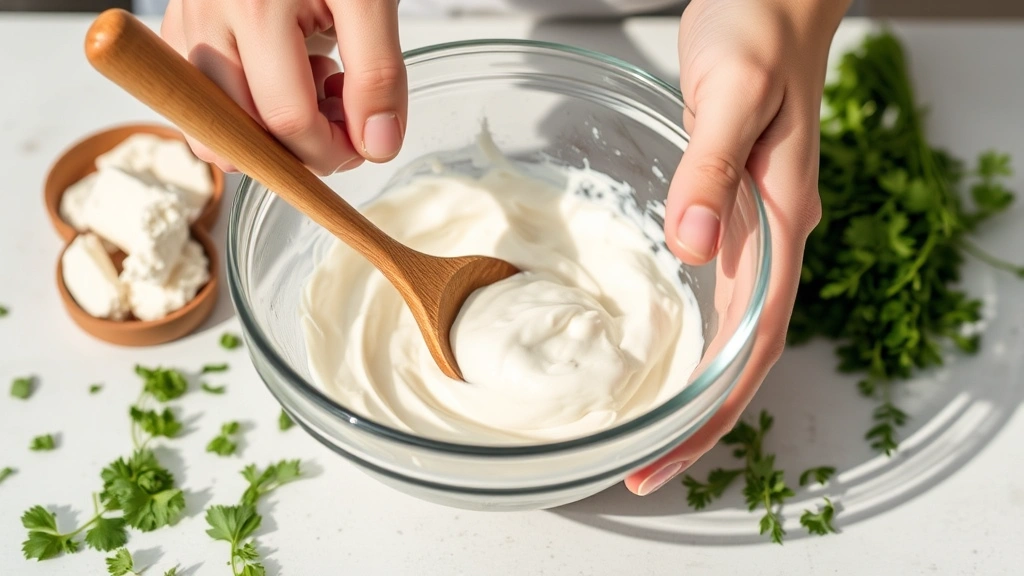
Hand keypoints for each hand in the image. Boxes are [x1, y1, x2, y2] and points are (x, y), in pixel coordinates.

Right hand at [160, 0, 406, 174]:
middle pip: (241, 133)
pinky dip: (242, 108)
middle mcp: (206, 16)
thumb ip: (378, 73)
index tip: (365, 143)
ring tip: (311, 85)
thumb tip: (377, 146)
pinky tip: (283, 73)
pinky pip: (197, 98)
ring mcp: (184, 21)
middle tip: (343, 114)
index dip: (332, 150)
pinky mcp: (178, 24)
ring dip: (267, 132)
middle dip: (301, 147)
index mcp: (254, 7)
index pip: (286, 120)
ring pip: (210, 125)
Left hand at [625, 0, 849, 495]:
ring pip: (731, 328)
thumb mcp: (730, 95)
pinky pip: (717, 291)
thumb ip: (710, 170)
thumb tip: (691, 248)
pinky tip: (662, 349)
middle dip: (699, 417)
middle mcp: (774, 236)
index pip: (755, 340)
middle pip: (744, 352)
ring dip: (696, 386)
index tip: (667, 454)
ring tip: (648, 430)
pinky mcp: (732, 208)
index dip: (715, 407)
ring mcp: (755, 226)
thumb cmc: (759, 34)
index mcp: (781, 222)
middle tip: (644, 467)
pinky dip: (691, 334)